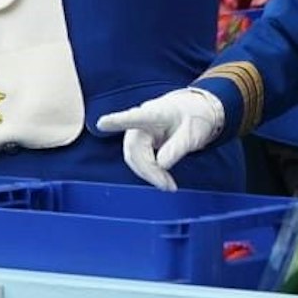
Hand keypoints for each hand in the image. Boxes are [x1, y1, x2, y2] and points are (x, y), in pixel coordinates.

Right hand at [96, 88, 224, 190]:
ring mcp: (137, 132)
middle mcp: (140, 122)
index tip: (103, 123)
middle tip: (167, 185)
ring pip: (134, 157)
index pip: (135, 117)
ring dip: (148, 173)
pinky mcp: (138, 143)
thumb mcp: (193, 133)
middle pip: (134, 149)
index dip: (118, 121)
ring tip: (168, 185)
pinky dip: (149, 172)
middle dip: (148, 170)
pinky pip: (138, 160)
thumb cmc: (194, 118)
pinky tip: (162, 180)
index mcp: (155, 113)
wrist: (194, 112)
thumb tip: (161, 165)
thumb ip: (177, 147)